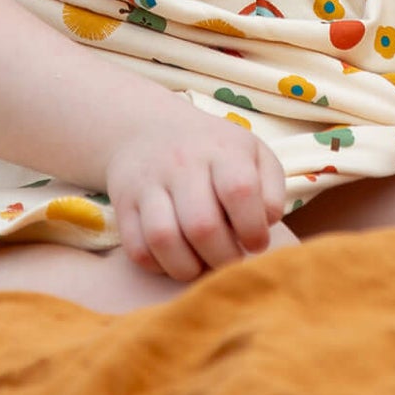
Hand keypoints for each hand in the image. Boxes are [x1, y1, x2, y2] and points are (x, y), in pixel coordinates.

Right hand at [106, 99, 286, 280]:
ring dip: (189, 267)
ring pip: (164, 238)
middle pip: (202, 225)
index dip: (252, 229)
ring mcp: (148, 181)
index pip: (240, 191)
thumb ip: (271, 188)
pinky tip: (175, 258)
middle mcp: (181, 162)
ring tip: (202, 264)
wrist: (147, 127)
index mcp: (221, 149)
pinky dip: (158, 265)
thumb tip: (265, 223)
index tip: (255, 242)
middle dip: (223, 258)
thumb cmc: (213, 152)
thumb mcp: (252, 153)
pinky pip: (137, 248)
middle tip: (230, 260)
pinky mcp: (124, 202)